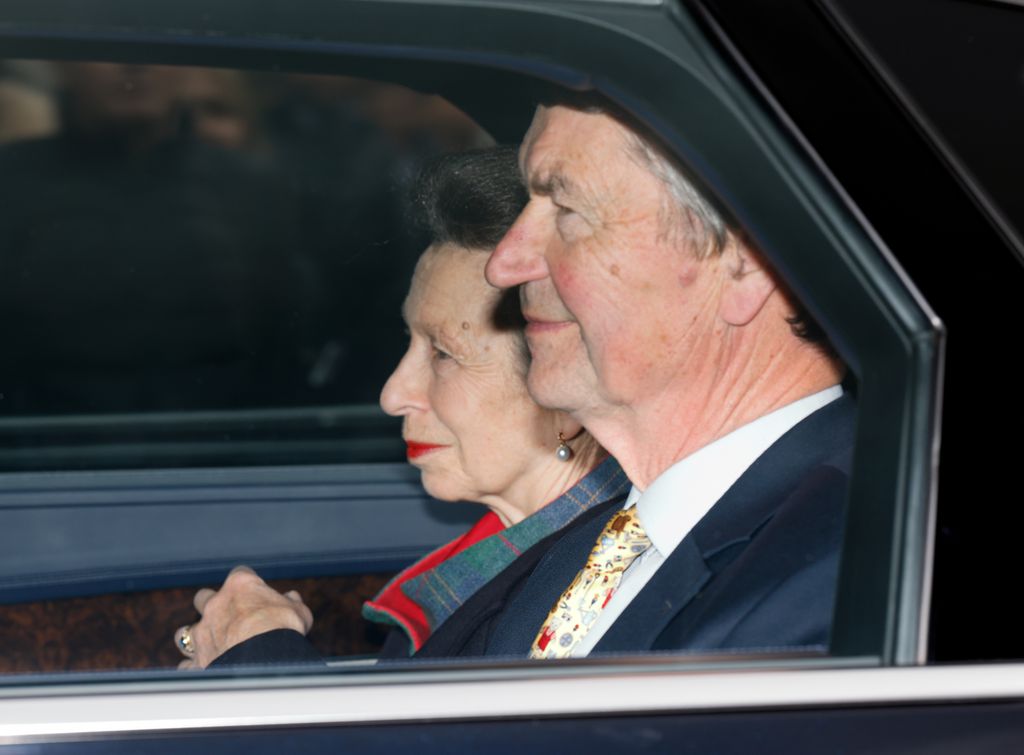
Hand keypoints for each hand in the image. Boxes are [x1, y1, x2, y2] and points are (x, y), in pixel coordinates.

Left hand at [175, 565, 312, 668]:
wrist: (265, 659)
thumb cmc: (284, 629)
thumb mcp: (297, 610)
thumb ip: (291, 602)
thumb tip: (291, 597)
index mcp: (240, 586)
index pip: (240, 573)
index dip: (248, 583)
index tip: (257, 592)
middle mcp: (215, 606)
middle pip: (203, 597)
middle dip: (211, 605)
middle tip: (229, 616)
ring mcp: (202, 633)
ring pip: (184, 632)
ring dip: (194, 637)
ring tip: (208, 644)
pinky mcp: (197, 661)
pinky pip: (187, 665)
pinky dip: (194, 668)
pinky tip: (206, 670)